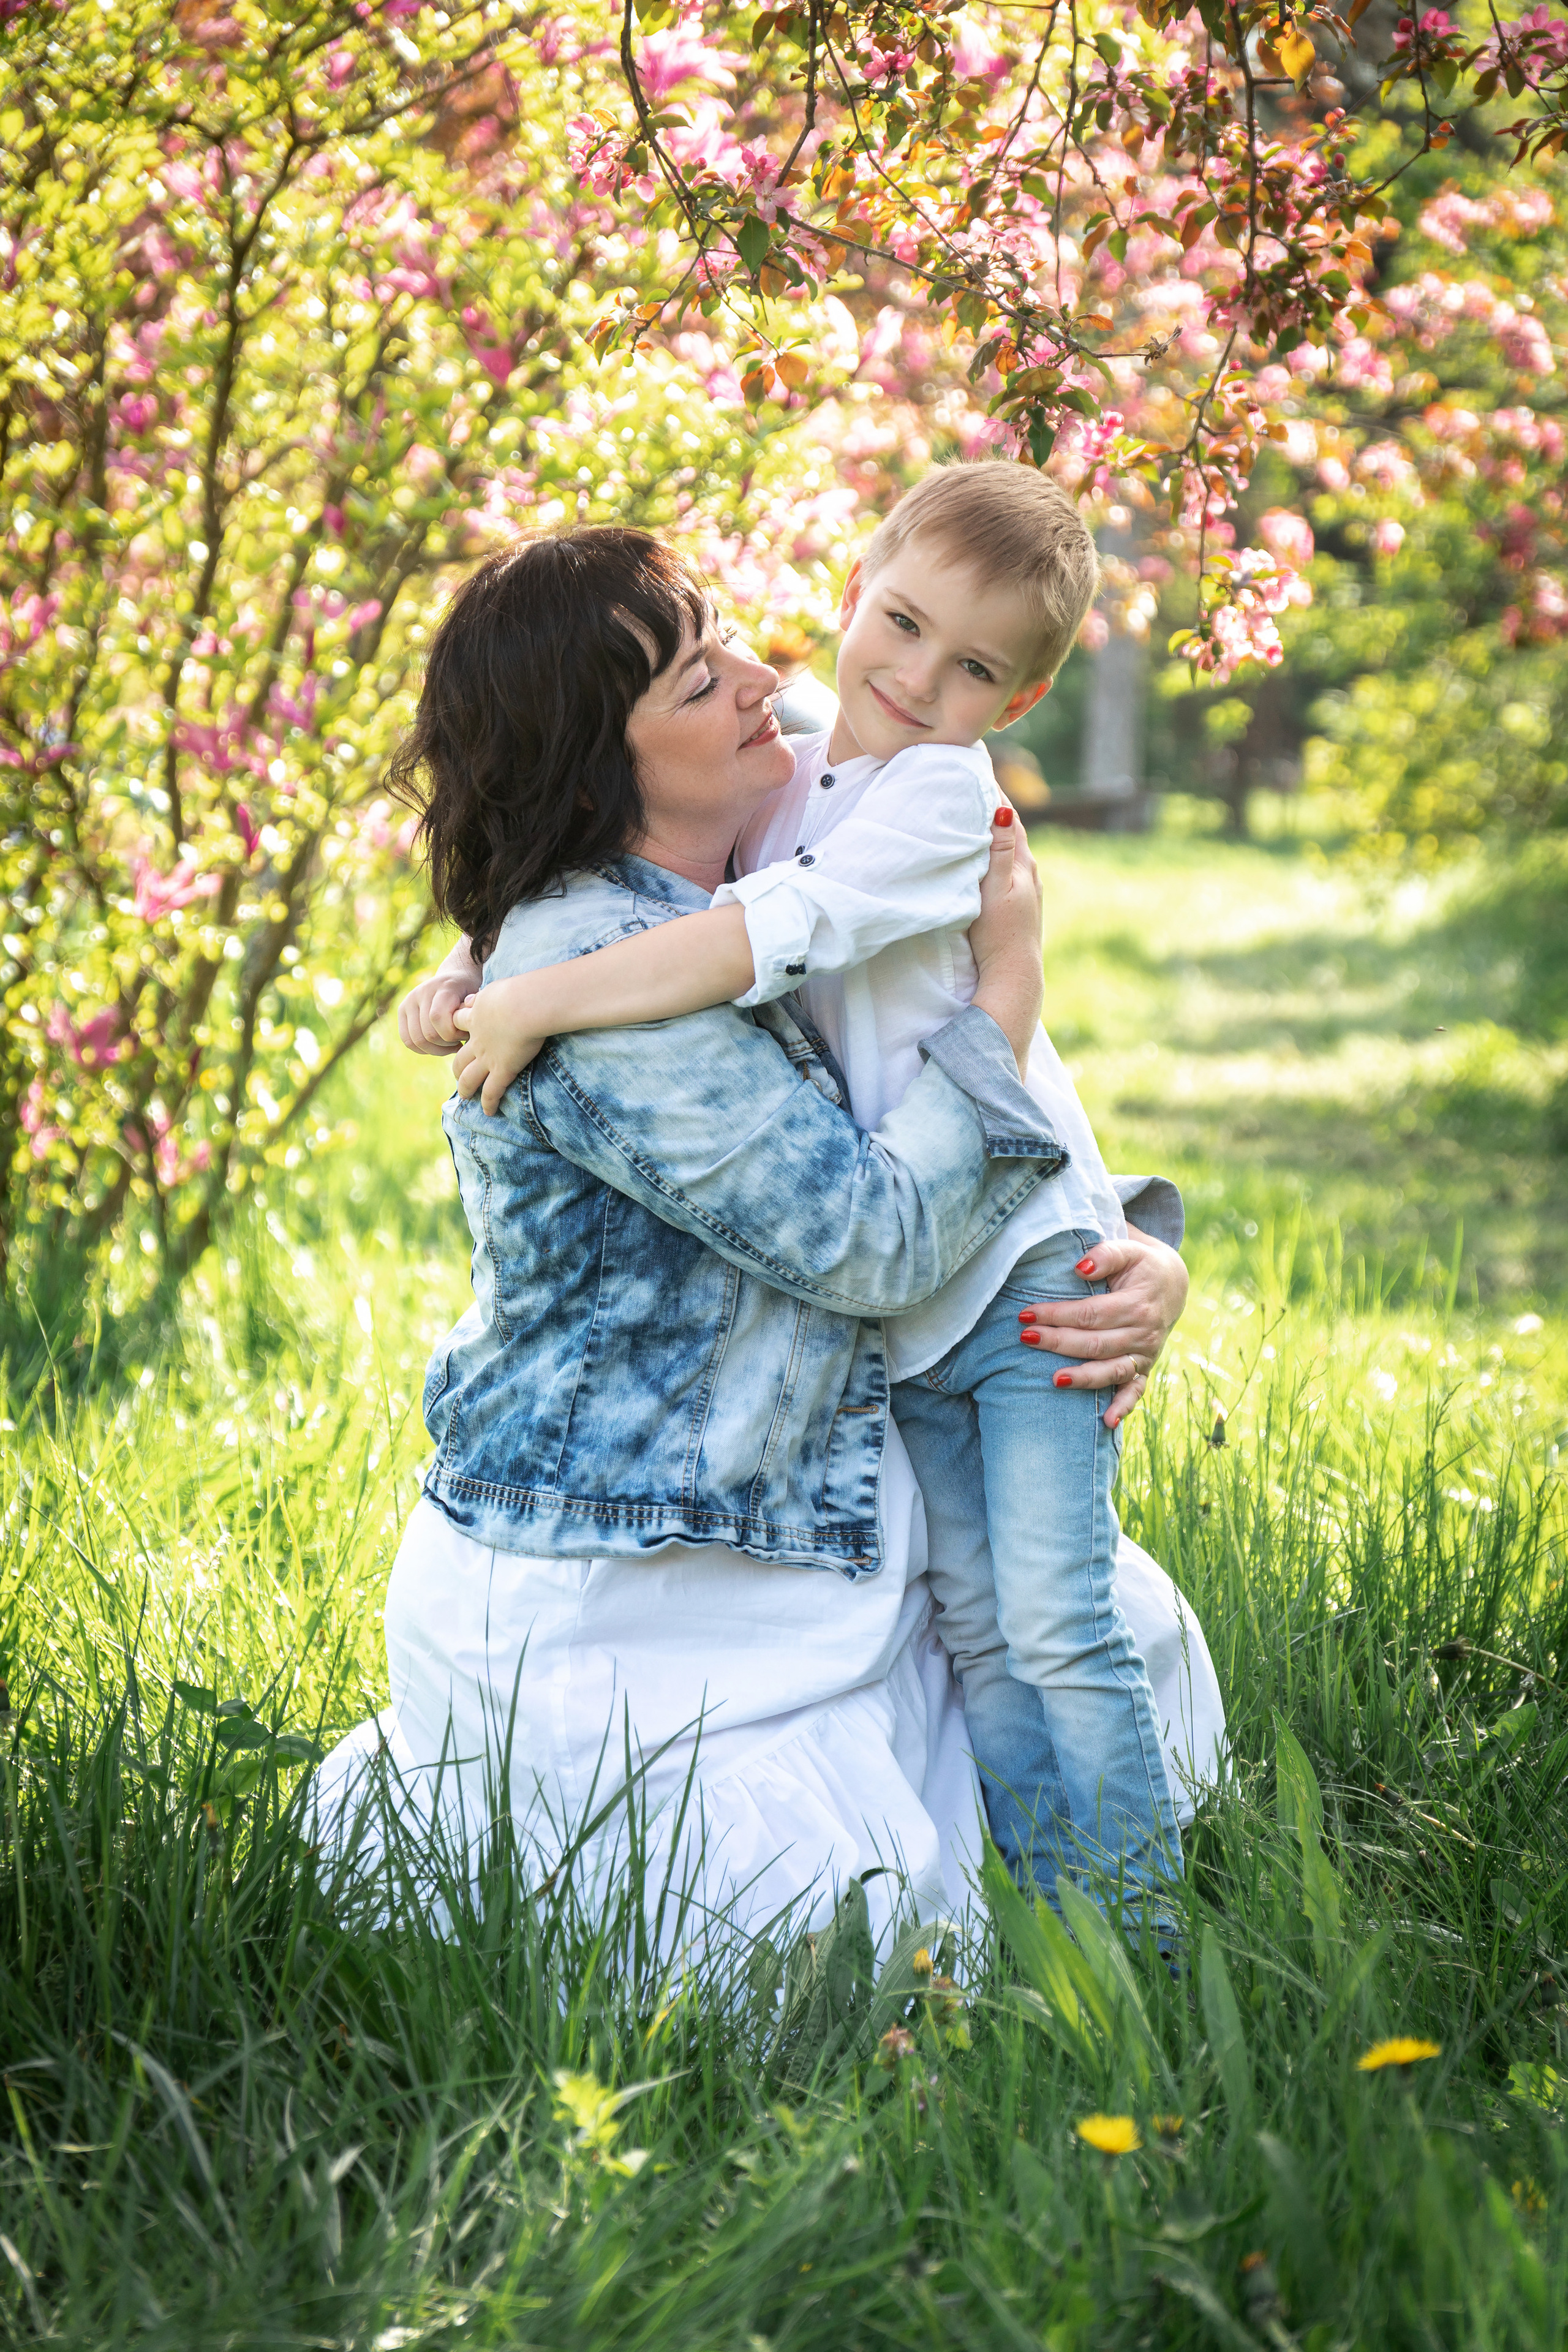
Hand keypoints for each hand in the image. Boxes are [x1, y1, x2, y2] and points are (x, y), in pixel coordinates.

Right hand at [398, 970, 474, 1054]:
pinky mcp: (402, 1010)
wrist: (455, 976)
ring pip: (417, 1040)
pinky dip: (423, 1049)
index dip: (453, 1034)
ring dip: (436, 1049)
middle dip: (446, 1045)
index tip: (465, 1034)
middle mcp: (422, 992)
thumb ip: (471, 1014)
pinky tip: (438, 1046)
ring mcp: (409, 1000)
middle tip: (459, 1042)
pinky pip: (407, 1040)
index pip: (437, 1018)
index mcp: (442, 987)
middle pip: (428, 1033)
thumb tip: (467, 1033)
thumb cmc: (470, 993)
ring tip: (450, 1045)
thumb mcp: (477, 1000)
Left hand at [451, 977, 546, 1115]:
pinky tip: (489, 1112)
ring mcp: (488, 1058)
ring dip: (466, 1089)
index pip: (459, 1023)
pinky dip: (489, 1103)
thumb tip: (475, 997)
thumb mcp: (495, 988)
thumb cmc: (517, 991)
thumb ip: (485, 995)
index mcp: (476, 1018)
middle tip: (458, 1075)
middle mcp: (478, 1041)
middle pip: (460, 1058)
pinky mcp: (503, 1070)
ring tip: (466, 1097)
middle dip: (457, 1068)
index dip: (456, 1028)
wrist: (524, 1005)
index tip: (458, 1034)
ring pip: (470, 1078)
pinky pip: (492, 1091)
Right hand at [968, 807, 1043, 1070]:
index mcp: (1024, 864)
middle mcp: (1029, 873)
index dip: (991, 791)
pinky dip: (992, 852)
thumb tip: (1004, 809)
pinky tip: (981, 854)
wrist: (1012, 976)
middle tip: (966, 781)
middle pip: (1010, 828)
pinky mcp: (1016, 905)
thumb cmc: (999, 934)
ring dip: (991, 829)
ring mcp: (1024, 890)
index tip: (973, 768)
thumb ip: (1000, 850)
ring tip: (970, 810)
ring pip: (1008, 848)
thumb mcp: (996, 888)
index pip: (1009, 815)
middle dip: (991, 805)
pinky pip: (1004, 866)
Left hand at [1018, 1225, 1188, 1428]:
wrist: (1172, 1282)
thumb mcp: (1130, 1247)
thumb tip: (1080, 1266)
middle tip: (1026, 1339)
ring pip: (1111, 1371)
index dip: (1057, 1315)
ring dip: (1084, 1378)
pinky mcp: (1145, 1368)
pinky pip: (1135, 1391)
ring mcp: (1145, 1353)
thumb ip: (1107, 1252)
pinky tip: (1107, 1422)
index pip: (1090, 1313)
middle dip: (1058, 1343)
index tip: (1026, 1314)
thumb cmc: (1141, 1263)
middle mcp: (1144, 1332)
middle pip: (1096, 1343)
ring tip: (1054, 1380)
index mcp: (1137, 1303)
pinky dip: (1123, 1407)